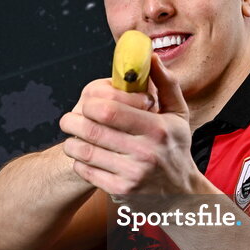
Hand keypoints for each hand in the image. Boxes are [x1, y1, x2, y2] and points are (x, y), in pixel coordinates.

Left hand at [60, 56, 200, 201]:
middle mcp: (145, 152)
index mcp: (157, 128)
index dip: (90, 104)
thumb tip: (151, 56)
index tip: (87, 103)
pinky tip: (83, 156)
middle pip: (92, 130)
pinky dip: (79, 162)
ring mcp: (132, 174)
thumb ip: (165, 84)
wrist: (181, 193)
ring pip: (85, 152)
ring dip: (72, 142)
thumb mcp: (178, 114)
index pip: (110, 110)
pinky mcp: (121, 191)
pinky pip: (86, 171)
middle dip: (72, 122)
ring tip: (72, 136)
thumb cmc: (175, 148)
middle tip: (68, 119)